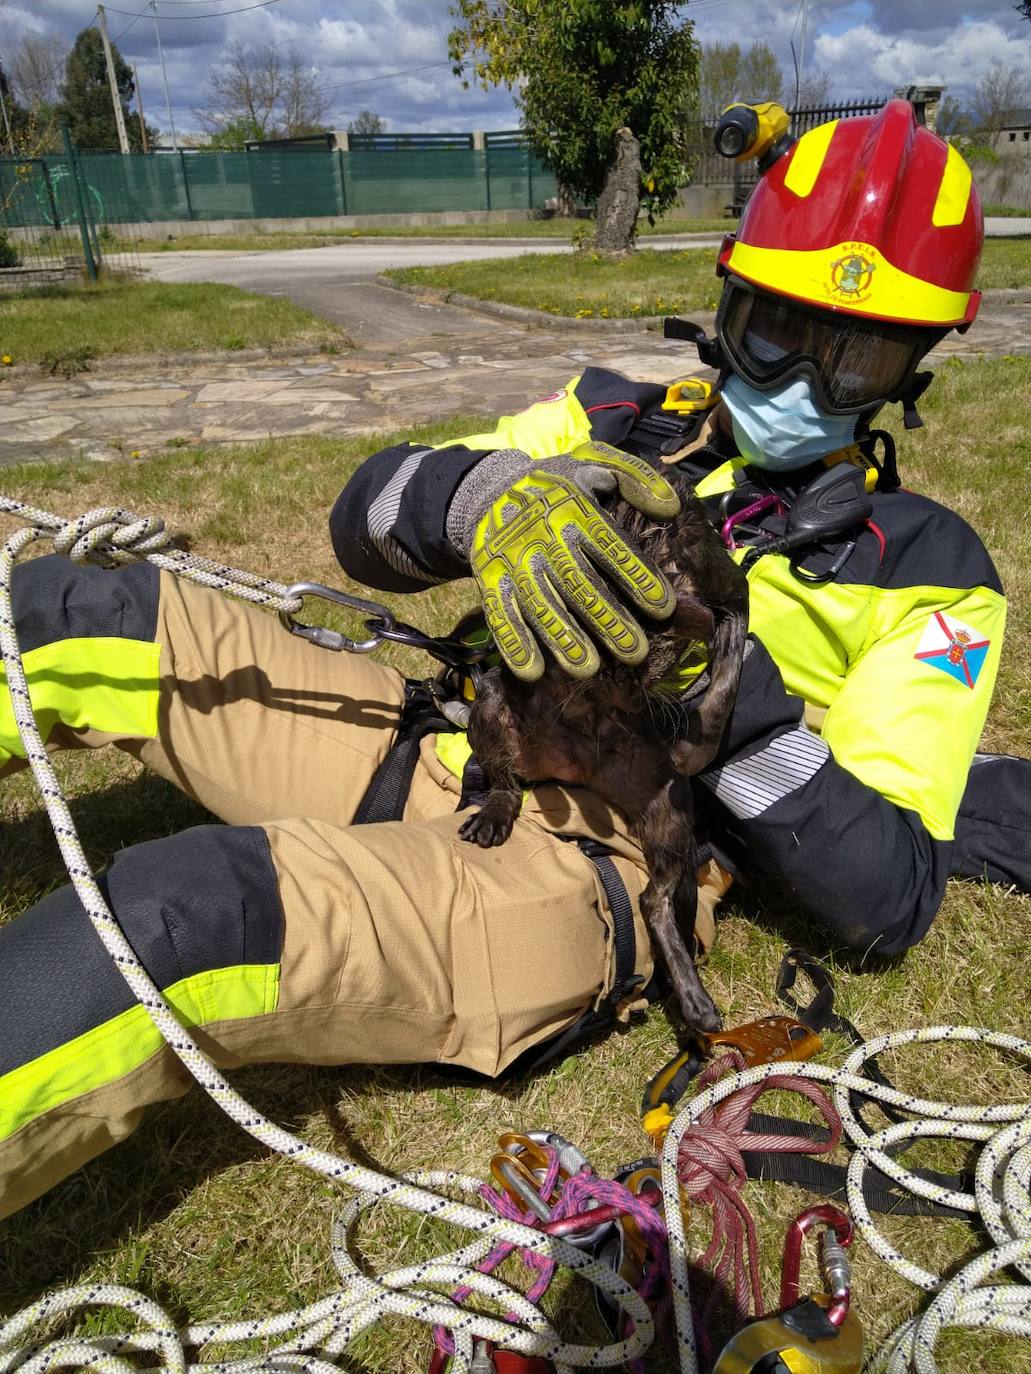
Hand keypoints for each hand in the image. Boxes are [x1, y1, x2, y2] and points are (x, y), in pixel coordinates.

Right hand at [448, 441, 680, 680]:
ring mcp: (515, 562)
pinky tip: (533, 670)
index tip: (663, 608)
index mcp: (574, 509)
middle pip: (578, 583)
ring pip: (541, 604)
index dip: (636, 576)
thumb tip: (670, 506)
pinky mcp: (490, 580)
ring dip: (563, 638)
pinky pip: (500, 613)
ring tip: (588, 668)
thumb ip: (636, 477)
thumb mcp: (595, 462)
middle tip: (635, 651)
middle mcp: (543, 538)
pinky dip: (514, 642)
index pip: (609, 546)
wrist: (489, 490)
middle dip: (607, 619)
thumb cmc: (556, 484)